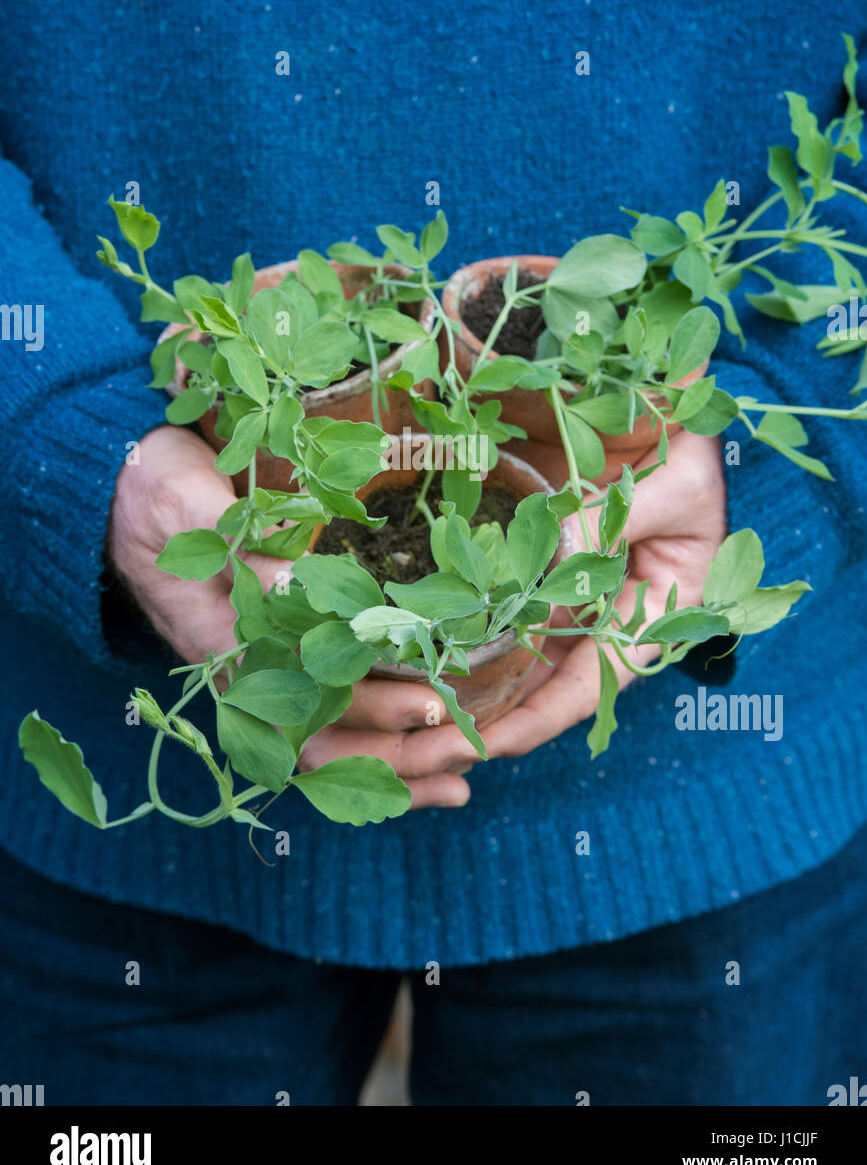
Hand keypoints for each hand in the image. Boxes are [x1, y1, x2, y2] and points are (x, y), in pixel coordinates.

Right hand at [109, 426, 470, 808]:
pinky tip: (431, 750)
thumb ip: (238, 545)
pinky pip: (332, 715)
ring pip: (334, 740)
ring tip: (463, 774)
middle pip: (327, 738)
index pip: (305, 695)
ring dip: (397, 761)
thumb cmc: (153, 494)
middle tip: (468, 748)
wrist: (121, 499)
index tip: (433, 702)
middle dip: (399, 753)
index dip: (371, 709)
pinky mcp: (281, 660)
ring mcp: (264, 672)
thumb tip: (298, 590)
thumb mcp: (185, 502)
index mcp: (225, 641)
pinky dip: (381, 738)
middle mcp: (247, 672)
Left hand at [300, 430, 726, 797]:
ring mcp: (575, 598)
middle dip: (491, 721)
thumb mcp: (668, 490)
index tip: (489, 745)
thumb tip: (548, 555)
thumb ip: (611, 523)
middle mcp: (610, 621)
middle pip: (546, 689)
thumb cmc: (693, 456)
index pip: (591, 687)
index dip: (539, 720)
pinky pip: (506, 610)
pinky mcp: (546, 570)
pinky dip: (471, 630)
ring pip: (520, 658)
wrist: (682, 417)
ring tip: (413, 714)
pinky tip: (424, 648)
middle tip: (428, 746)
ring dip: (472, 685)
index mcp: (655, 619)